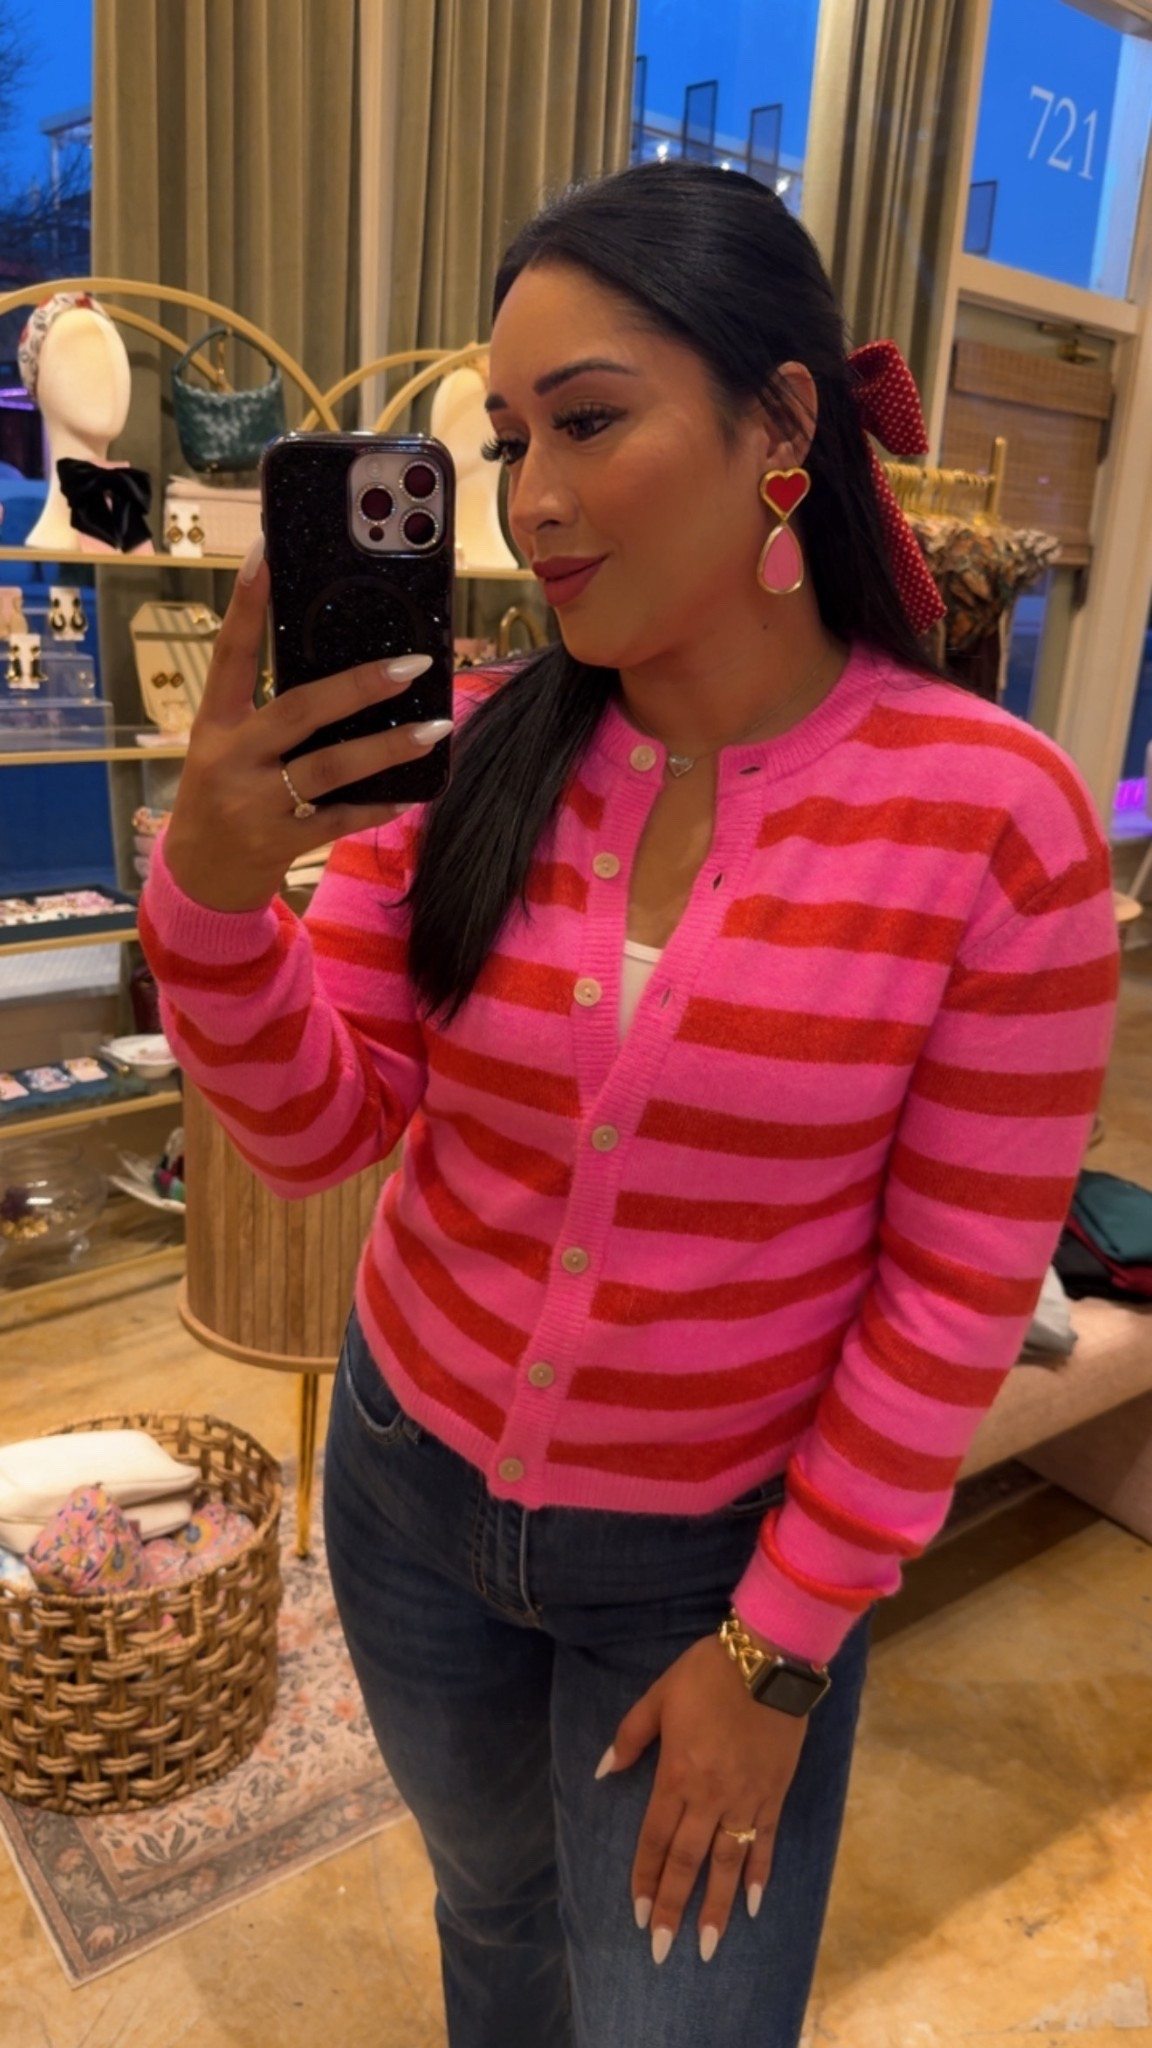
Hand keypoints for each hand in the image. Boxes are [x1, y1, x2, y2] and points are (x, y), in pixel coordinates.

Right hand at [161, 541, 451, 912]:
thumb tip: (349, 669)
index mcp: (215, 722)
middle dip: (358, 686)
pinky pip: (340, 821)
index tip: (266, 552)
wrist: (199, 876)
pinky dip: (378, 806)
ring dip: (387, 748)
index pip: (230, 652)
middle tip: (411, 667)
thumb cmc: (224, 794)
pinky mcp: (280, 842)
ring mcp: (255, 802)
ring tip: (434, 730)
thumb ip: (270, 711)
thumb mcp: (228, 746)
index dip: (245, 602)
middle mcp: (233, 758)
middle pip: (299, 710)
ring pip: (330, 768)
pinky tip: (412, 794)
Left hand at [597, 1632, 806, 1965]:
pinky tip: (755, 1905)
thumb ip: (631, 1736)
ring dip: (717, 1907)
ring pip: (728, 1863)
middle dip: (674, 1908)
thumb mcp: (658, 1695)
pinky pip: (766, 1842)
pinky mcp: (774, 1793)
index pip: (656, 1839)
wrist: (769, 1658)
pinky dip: (760, 1874)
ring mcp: (746, 1799)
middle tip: (663, 1950)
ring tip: (708, 1947)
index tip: (639, 1916)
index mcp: (677, 1774)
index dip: (646, 1878)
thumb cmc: (708, 1672)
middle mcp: (710, 1796)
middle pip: (687, 1861)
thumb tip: (604, 1771)